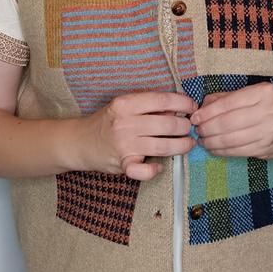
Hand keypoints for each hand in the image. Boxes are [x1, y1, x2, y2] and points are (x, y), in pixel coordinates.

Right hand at [83, 91, 197, 180]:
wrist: (80, 142)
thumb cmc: (107, 122)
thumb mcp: (124, 105)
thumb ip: (148, 104)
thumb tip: (178, 106)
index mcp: (125, 104)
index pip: (162, 100)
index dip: (183, 102)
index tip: (192, 107)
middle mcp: (125, 123)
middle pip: (167, 123)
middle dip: (185, 126)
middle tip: (189, 127)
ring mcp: (124, 145)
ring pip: (163, 147)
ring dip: (182, 146)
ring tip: (188, 143)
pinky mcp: (123, 164)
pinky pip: (144, 171)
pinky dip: (155, 170)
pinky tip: (160, 166)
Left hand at [189, 82, 272, 158]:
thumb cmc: (267, 108)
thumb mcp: (250, 95)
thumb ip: (225, 98)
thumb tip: (201, 107)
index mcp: (265, 92)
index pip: (228, 103)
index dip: (208, 112)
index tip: (194, 117)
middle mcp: (270, 110)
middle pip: (227, 122)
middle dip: (207, 128)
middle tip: (197, 130)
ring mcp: (269, 131)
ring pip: (230, 139)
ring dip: (211, 141)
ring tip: (202, 140)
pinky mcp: (266, 148)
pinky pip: (237, 151)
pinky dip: (221, 151)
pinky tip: (213, 148)